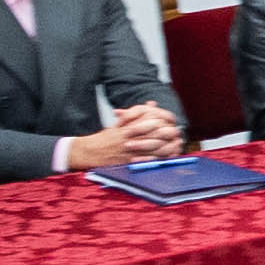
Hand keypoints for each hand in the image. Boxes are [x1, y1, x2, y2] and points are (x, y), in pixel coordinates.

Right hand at [65, 101, 181, 168]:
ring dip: (165, 144)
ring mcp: (127, 150)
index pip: (145, 119)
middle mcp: (127, 137)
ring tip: (175, 142)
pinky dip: (157, 158)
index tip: (170, 119)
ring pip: (150, 146)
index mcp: (125, 127)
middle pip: (150, 132)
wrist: (89, 152)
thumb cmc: (105, 138)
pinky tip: (166, 156)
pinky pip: (145, 160)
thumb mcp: (119, 123)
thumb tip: (152, 103)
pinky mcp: (127, 161)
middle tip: (176, 131)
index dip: (159, 119)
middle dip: (165, 131)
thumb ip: (137, 113)